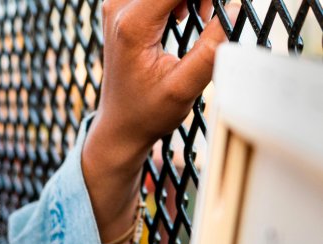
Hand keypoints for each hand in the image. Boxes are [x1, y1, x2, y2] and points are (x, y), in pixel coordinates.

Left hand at [87, 0, 239, 171]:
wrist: (119, 124)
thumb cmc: (147, 112)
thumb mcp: (184, 88)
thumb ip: (210, 49)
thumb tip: (234, 10)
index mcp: (133, 25)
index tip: (222, 9)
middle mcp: (119, 7)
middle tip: (211, 15)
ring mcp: (118, 5)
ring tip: (201, 17)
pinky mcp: (123, 7)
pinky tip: (185, 16)